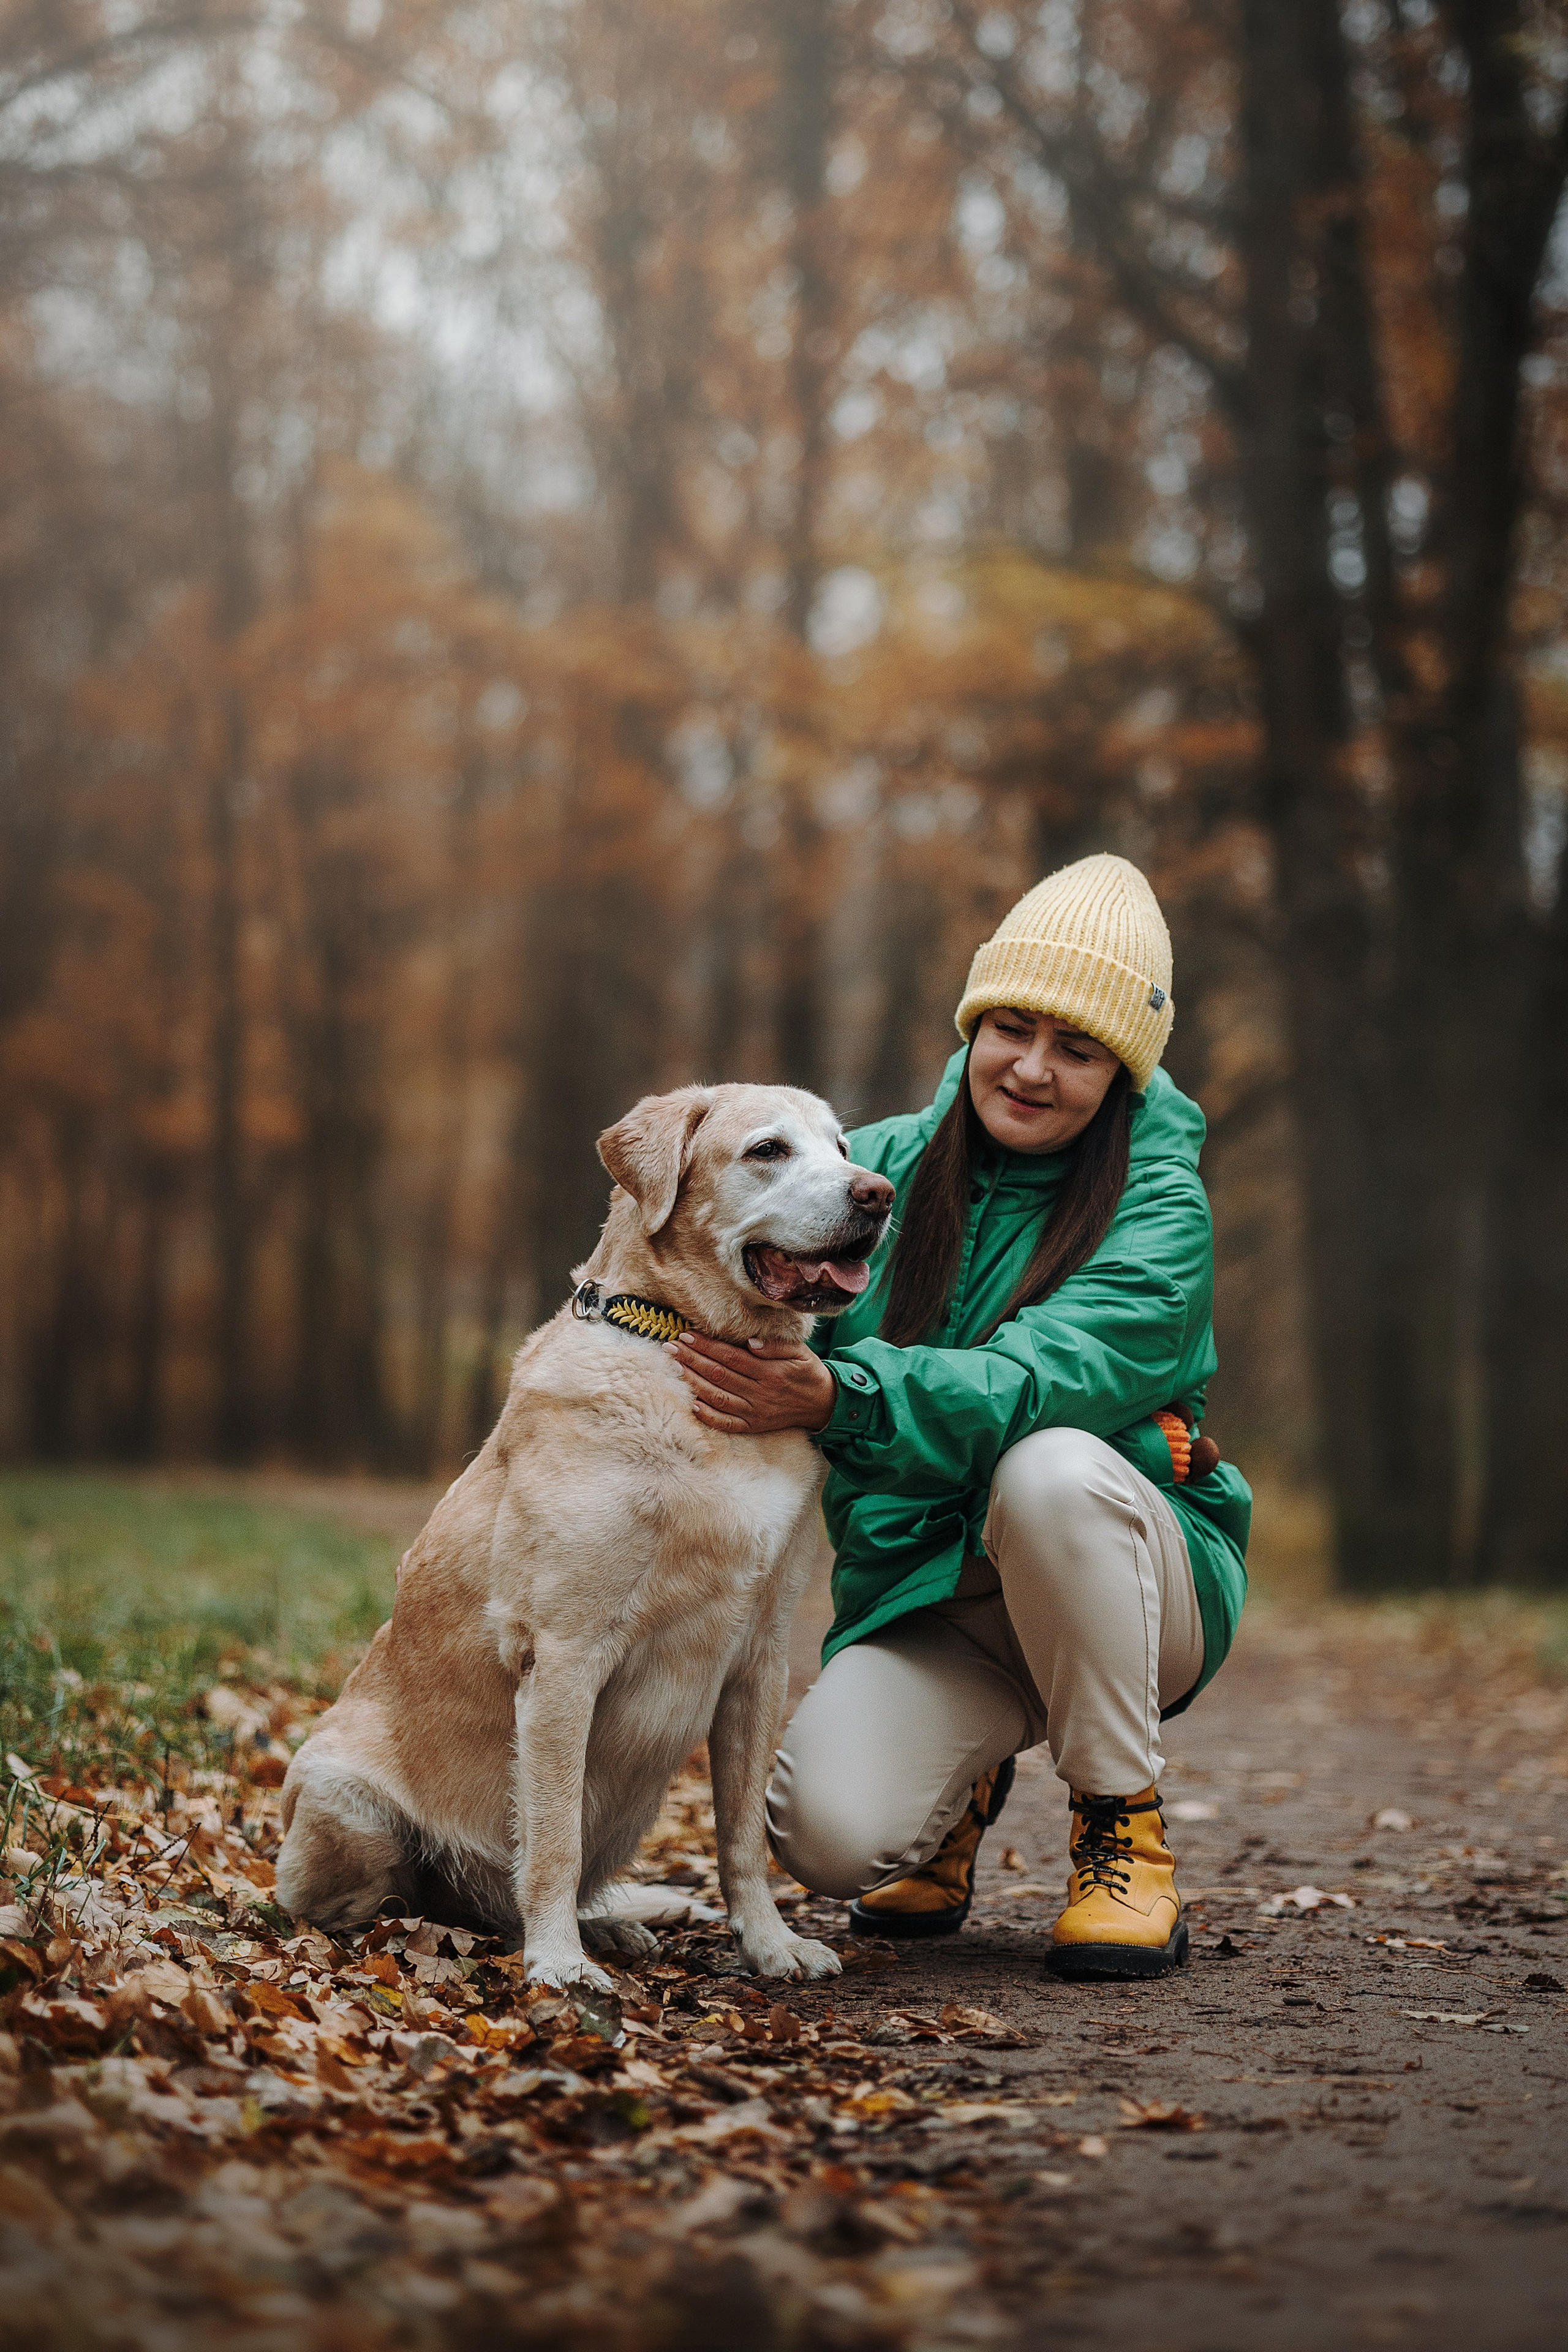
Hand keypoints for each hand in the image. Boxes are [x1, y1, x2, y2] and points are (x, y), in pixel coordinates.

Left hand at [667, 1332, 836, 1435]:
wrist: (824, 1404)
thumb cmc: (808, 1372)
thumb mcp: (800, 1352)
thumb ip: (775, 1346)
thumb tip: (750, 1342)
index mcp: (770, 1372)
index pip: (731, 1356)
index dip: (707, 1345)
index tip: (687, 1335)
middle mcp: (760, 1393)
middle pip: (719, 1374)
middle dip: (692, 1359)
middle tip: (671, 1347)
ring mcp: (755, 1412)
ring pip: (718, 1397)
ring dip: (694, 1382)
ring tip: (676, 1367)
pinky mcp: (754, 1426)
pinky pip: (728, 1423)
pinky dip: (709, 1416)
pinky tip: (693, 1405)